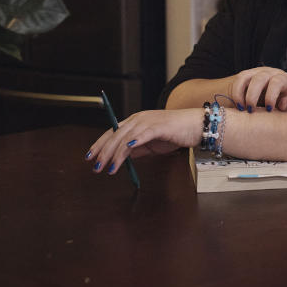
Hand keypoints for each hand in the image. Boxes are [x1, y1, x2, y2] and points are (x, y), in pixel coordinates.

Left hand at [85, 108, 202, 175]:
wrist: (196, 125)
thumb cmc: (176, 133)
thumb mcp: (152, 143)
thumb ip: (138, 148)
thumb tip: (123, 157)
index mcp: (136, 121)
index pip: (112, 132)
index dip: (100, 144)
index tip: (90, 156)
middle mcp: (139, 118)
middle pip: (115, 135)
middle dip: (104, 152)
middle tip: (96, 166)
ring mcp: (148, 121)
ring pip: (126, 138)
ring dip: (115, 154)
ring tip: (109, 168)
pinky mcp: (159, 127)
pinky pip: (142, 135)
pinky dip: (133, 143)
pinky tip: (126, 152)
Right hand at [231, 67, 286, 111]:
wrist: (278, 98)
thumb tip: (282, 104)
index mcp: (285, 79)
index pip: (278, 82)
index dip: (272, 95)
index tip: (268, 109)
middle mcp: (271, 73)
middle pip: (259, 78)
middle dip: (253, 95)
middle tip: (251, 111)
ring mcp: (257, 73)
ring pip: (245, 77)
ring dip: (240, 94)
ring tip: (242, 109)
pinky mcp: (247, 76)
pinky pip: (238, 81)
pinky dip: (236, 93)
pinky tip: (239, 106)